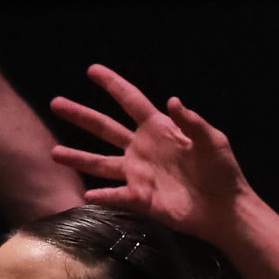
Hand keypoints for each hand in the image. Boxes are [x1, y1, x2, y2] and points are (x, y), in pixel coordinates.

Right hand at [49, 66, 252, 236]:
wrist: (224, 208)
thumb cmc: (222, 171)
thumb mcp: (212, 140)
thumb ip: (191, 122)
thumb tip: (172, 100)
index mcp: (158, 129)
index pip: (130, 100)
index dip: (112, 84)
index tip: (92, 70)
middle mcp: (142, 148)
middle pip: (105, 128)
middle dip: (81, 115)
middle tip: (55, 103)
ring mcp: (139, 174)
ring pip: (101, 163)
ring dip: (77, 157)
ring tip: (54, 152)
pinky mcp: (141, 199)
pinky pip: (116, 197)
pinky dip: (103, 197)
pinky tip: (86, 195)